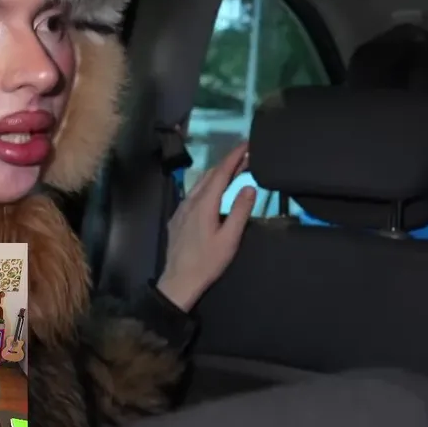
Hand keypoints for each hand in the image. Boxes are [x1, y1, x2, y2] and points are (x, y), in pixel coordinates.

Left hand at [158, 142, 256, 310]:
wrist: (179, 281)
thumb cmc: (207, 262)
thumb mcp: (229, 239)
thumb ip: (240, 211)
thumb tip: (249, 187)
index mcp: (204, 203)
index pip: (221, 172)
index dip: (234, 157)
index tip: (247, 145)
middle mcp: (190, 201)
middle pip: (210, 175)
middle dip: (228, 163)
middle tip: (247, 157)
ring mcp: (181, 209)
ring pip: (200, 183)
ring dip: (218, 174)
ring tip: (234, 171)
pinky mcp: (177, 218)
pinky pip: (193, 194)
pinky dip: (208, 186)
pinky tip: (214, 192)